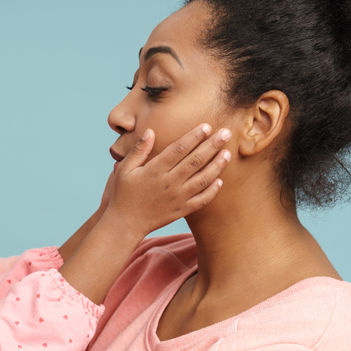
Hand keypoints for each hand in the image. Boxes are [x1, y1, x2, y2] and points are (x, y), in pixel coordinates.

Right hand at [99, 124, 231, 242]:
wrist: (124, 224)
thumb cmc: (122, 194)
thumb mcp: (124, 169)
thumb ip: (138, 150)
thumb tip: (150, 131)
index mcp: (155, 170)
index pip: (179, 149)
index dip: (194, 136)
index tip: (207, 126)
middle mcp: (169, 183)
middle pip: (195, 160)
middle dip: (212, 145)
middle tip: (226, 133)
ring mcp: (177, 198)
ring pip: (202, 179)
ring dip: (217, 165)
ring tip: (228, 153)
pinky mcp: (181, 210)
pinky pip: (201, 200)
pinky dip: (212, 191)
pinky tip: (220, 181)